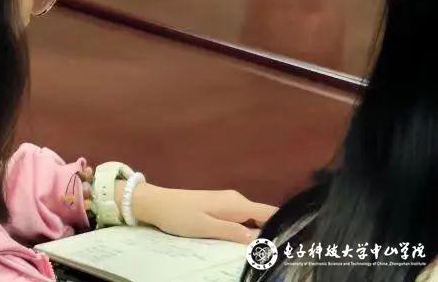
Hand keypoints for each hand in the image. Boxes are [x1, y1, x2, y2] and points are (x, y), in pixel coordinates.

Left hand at [130, 183, 276, 243]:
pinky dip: (248, 229)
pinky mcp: (220, 206)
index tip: (295, 241)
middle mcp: (236, 200)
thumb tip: (259, 238)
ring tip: (267, 250)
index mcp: (236, 204)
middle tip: (280, 252)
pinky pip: (242, 218)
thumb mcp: (207, 228)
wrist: (157, 203)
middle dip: (273, 232)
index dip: (285, 224)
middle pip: (264, 216)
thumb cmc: (181, 216)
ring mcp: (228, 202)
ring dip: (260, 232)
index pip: (270, 212)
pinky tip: (248, 241)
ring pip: (253, 218)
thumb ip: (234, 232)